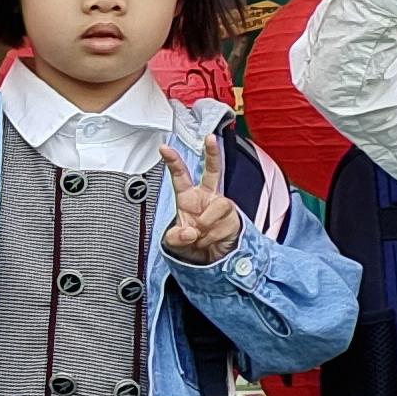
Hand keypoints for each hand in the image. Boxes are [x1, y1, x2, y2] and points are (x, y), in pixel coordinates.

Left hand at [158, 131, 245, 264]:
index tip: (163, 148)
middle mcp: (206, 196)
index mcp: (188, 197)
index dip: (172, 161)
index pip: (180, 176)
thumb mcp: (175, 242)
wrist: (211, 257)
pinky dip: (212, 236)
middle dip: (212, 153)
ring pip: (219, 205)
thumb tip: (190, 231)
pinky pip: (223, 224)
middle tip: (211, 138)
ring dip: (207, 224)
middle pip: (213, 171)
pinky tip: (210, 240)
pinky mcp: (233, 217)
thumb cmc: (192, 242)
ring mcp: (221, 205)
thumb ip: (176, 238)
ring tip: (200, 235)